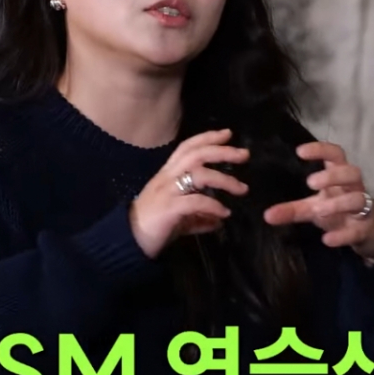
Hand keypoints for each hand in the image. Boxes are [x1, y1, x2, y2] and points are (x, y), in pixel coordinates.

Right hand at [129, 128, 249, 257]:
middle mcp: (167, 177)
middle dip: (222, 151)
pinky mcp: (169, 208)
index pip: (188, 147)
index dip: (207, 138)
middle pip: (197, 154)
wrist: (128, 240)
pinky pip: (196, 202)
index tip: (228, 133)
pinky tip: (224, 214)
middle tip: (244, 154)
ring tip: (242, 189)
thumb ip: (198, 216)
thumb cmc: (152, 225)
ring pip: (200, 174)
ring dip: (224, 180)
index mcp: (168, 174)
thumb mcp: (179, 217)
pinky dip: (214, 206)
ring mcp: (167, 191)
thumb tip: (219, 221)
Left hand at [263, 141, 373, 263]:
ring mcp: (363, 208)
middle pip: (352, 172)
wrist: (371, 233)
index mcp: (341, 177)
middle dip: (333, 176)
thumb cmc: (339, 211)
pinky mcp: (366, 229)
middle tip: (310, 183)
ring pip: (358, 199)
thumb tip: (267, 216)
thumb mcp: (314, 209)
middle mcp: (354, 188)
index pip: (336, 155)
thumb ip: (292, 210)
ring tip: (318, 210)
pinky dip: (343, 235)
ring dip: (338, 203)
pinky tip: (327, 240)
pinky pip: (357, 230)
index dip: (321, 150)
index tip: (300, 151)